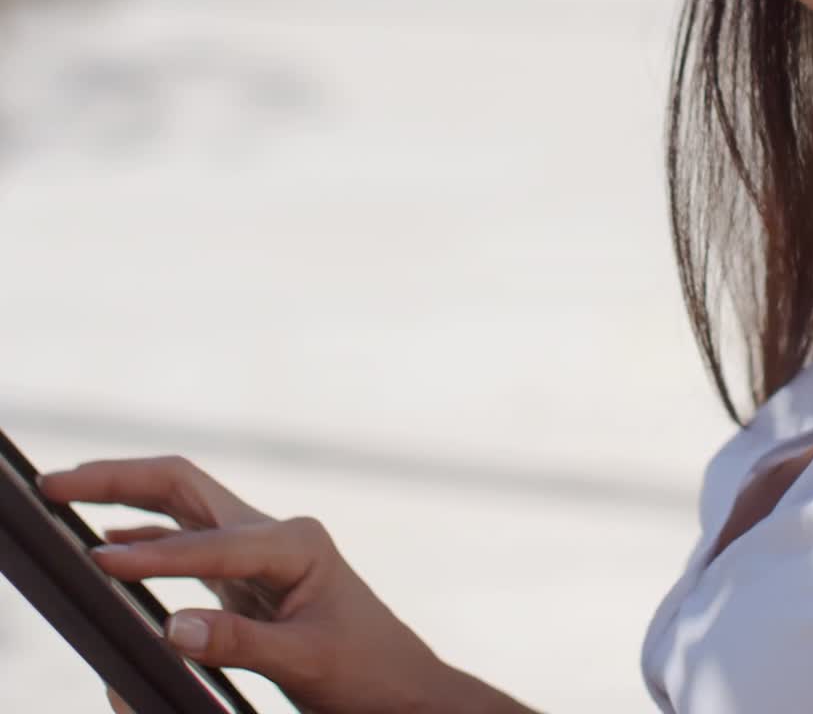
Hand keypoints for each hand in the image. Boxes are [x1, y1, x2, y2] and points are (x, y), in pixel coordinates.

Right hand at [39, 456, 451, 713]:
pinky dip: (149, 536)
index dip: (153, 558)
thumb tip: (170, 626)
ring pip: (186, 507)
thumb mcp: (303, 661)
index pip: (210, 544)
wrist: (400, 686)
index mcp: (297, 543)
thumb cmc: (364, 671)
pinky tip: (114, 541)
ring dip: (128, 496)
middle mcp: (278, 533)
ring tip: (68, 493)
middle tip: (58, 483)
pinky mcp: (252, 574)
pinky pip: (190, 542)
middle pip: (187, 489)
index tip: (97, 562)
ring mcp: (264, 549)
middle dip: (123, 480)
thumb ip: (238, 642)